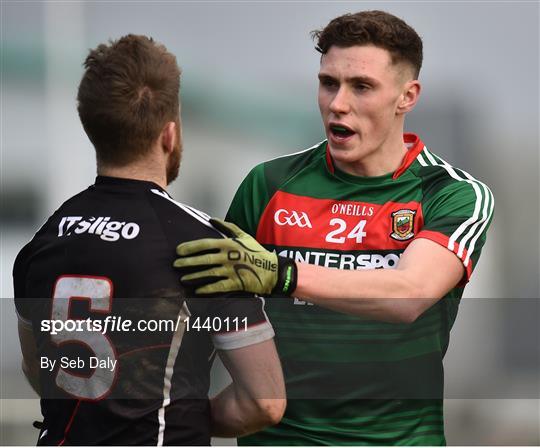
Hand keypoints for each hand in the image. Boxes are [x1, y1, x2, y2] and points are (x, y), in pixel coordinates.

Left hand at [174, 218, 296, 295]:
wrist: (272, 270)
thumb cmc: (256, 252)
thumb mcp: (243, 236)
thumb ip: (227, 227)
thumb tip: (212, 219)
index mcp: (229, 244)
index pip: (205, 244)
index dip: (190, 247)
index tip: (178, 250)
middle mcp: (228, 257)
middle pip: (204, 259)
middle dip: (188, 262)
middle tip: (176, 264)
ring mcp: (232, 270)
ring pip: (208, 273)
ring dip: (194, 276)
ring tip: (182, 279)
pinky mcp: (236, 283)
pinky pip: (218, 286)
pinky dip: (207, 289)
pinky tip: (197, 290)